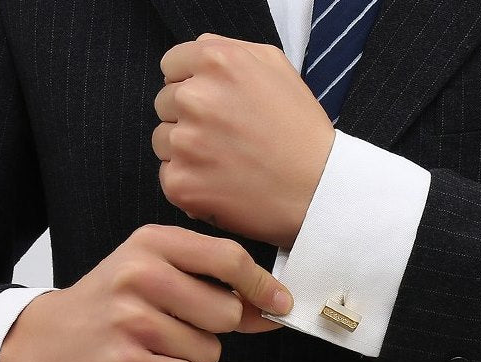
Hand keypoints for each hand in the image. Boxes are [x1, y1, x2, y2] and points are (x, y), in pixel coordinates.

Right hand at [0, 225, 292, 361]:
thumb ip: (214, 286)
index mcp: (153, 243)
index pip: (229, 258)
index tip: (279, 303)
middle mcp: (140, 274)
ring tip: (151, 345)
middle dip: (214, 329)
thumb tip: (275, 306)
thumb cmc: (110, 304)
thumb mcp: (156, 275)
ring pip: (209, 350)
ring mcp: (130, 318)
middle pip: (226, 312)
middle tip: (176, 326)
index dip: (262, 285)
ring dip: (190, 356)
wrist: (43, 341)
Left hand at [152, 34, 334, 248]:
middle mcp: (195, 98)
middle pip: (165, 103)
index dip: (192, 85)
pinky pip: (168, 177)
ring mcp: (185, 143)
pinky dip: (189, 184)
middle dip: (189, 118)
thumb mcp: (275, 67)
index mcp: (216, 62)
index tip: (214, 105)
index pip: (172, 66)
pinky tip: (221, 184)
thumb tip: (196, 56)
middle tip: (227, 138)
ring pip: (163, 141)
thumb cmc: (301, 131)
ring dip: (187, 152)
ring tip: (226, 162)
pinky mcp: (181, 183)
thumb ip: (229, 50)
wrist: (318, 191)